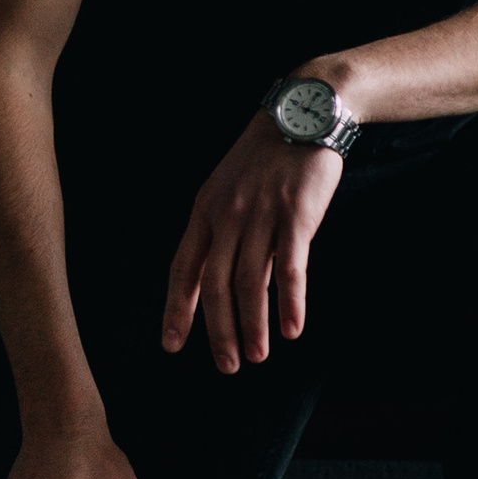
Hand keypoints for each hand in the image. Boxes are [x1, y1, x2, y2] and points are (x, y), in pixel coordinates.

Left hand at [162, 112, 344, 370]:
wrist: (306, 112)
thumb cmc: (268, 155)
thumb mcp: (230, 186)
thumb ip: (223, 228)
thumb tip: (219, 276)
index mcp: (206, 210)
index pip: (184, 269)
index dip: (178, 309)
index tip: (171, 344)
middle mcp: (228, 215)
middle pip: (216, 284)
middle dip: (218, 330)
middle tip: (227, 365)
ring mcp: (262, 215)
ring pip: (251, 283)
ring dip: (252, 326)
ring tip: (257, 356)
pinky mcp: (297, 214)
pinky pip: (290, 268)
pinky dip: (290, 303)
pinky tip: (292, 328)